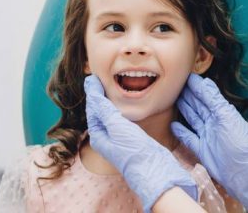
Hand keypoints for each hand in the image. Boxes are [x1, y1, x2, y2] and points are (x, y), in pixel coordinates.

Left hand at [84, 75, 196, 211]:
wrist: (156, 172)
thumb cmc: (135, 151)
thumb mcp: (117, 126)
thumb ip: (104, 108)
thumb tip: (91, 89)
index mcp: (99, 135)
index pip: (93, 108)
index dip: (92, 92)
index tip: (94, 76)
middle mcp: (107, 138)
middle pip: (100, 112)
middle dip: (99, 95)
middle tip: (100, 78)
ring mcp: (120, 139)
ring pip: (111, 115)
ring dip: (110, 101)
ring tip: (111, 86)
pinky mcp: (132, 139)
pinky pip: (122, 120)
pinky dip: (121, 109)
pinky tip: (126, 104)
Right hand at [172, 74, 247, 212]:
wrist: (245, 173)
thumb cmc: (241, 144)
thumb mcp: (227, 118)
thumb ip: (215, 101)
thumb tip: (206, 82)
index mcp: (222, 113)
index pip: (207, 96)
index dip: (197, 86)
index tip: (186, 76)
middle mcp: (214, 123)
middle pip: (198, 106)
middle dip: (188, 95)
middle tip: (176, 84)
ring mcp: (207, 136)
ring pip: (193, 119)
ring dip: (184, 109)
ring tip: (174, 99)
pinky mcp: (202, 150)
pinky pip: (189, 138)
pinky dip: (181, 131)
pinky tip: (173, 125)